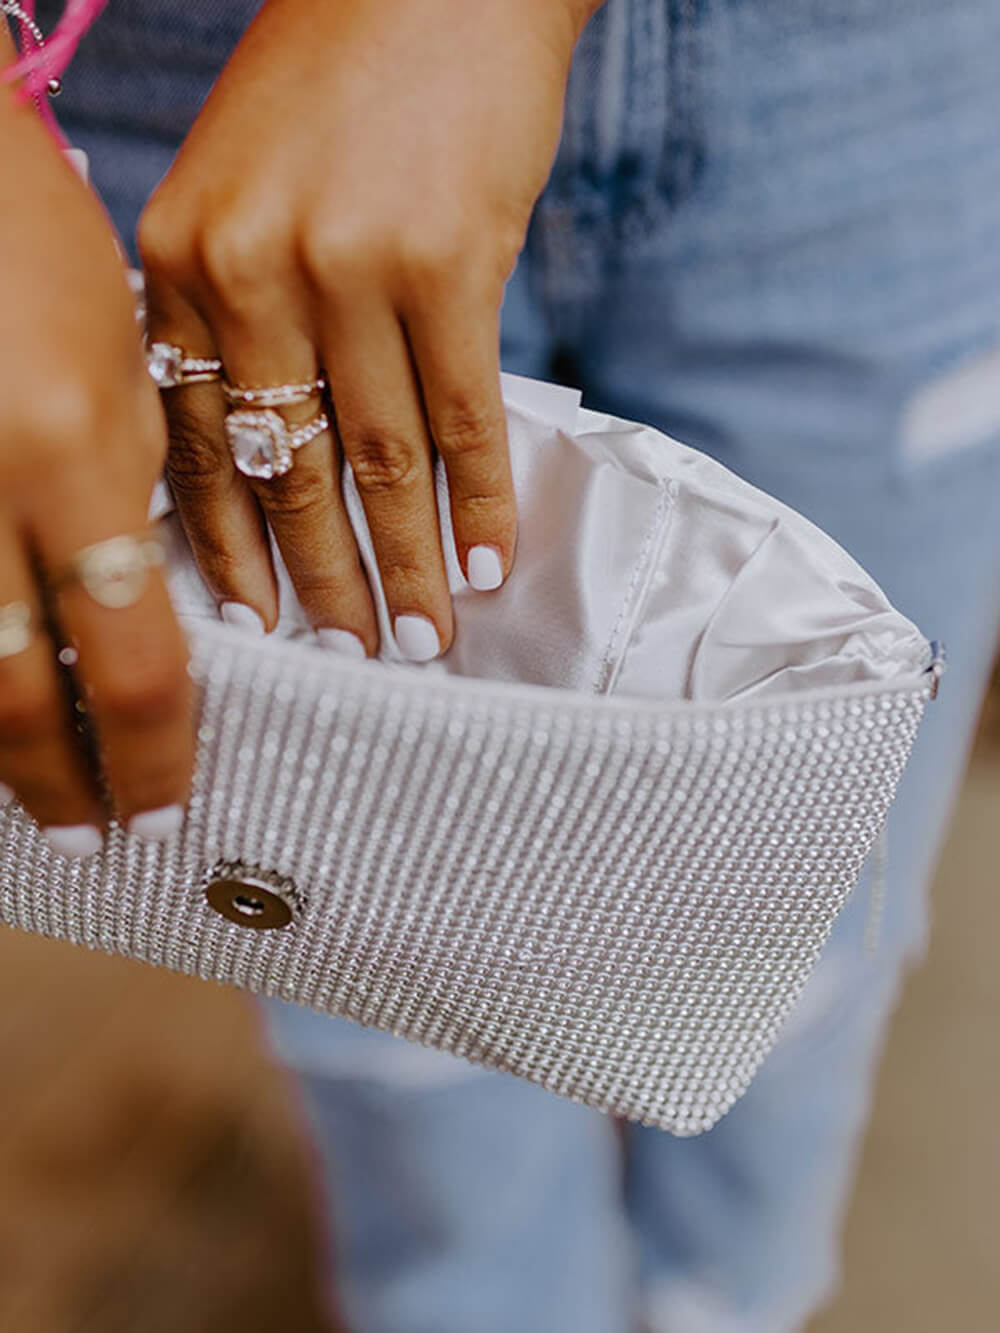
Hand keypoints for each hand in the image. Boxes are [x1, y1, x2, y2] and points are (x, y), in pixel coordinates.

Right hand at [0, 82, 192, 853]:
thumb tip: (144, 612)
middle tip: (92, 841)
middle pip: (19, 700)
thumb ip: (132, 499)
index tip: (163, 807)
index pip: (136, 663)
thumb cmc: (36, 248)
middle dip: (62, 785)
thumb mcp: (121, 375)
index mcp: (74, 459)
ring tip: (35, 804)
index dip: (151, 755)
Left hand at [138, 0, 596, 659]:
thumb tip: (266, 451)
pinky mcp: (451, 262)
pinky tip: (495, 562)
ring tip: (426, 639)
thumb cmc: (339, 88)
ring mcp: (351, 267)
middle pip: (287, 470)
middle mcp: (251, 269)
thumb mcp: (239, 190)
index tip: (259, 628)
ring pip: (379, 460)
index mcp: (180, 259)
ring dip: (409, 565)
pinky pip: (466, 415)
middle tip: (349, 660)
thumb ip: (233, 316)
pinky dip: (484, 499)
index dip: (230, 552)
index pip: (196, 445)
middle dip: (322, 584)